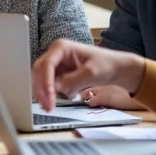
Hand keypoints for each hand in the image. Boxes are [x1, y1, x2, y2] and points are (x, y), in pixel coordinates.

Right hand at [31, 39, 145, 111]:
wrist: (116, 69)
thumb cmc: (106, 65)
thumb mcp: (91, 73)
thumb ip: (73, 80)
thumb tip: (57, 89)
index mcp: (62, 47)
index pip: (47, 64)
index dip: (45, 81)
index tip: (49, 97)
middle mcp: (55, 55)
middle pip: (39, 72)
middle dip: (41, 90)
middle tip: (47, 107)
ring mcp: (56, 65)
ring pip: (41, 80)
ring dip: (44, 94)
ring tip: (50, 107)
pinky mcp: (59, 76)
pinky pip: (49, 86)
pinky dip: (49, 95)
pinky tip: (54, 103)